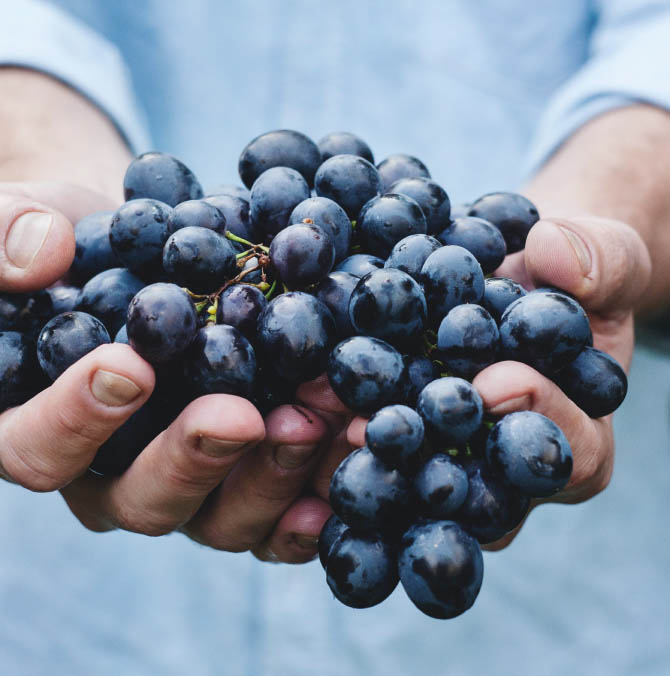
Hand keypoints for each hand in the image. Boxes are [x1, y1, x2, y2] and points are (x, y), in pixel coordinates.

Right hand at [0, 182, 333, 561]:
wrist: (151, 256)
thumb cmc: (80, 245)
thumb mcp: (30, 220)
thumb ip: (10, 233)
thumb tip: (40, 253)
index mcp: (41, 428)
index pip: (36, 447)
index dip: (76, 418)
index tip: (129, 366)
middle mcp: (113, 476)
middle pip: (141, 500)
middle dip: (194, 459)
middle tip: (242, 416)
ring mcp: (188, 486)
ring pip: (220, 518)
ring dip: (272, 475)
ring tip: (317, 420)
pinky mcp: (245, 481)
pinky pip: (278, 516)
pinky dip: (315, 499)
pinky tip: (350, 459)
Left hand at [271, 215, 651, 555]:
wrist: (511, 272)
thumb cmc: (567, 275)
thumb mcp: (605, 257)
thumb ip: (600, 260)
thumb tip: (555, 256)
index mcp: (573, 440)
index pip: (567, 455)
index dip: (537, 421)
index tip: (496, 382)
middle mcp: (501, 471)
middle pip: (469, 490)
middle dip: (423, 456)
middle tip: (374, 427)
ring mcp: (442, 459)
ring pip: (403, 481)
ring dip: (353, 451)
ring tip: (310, 412)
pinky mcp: (391, 436)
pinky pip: (359, 446)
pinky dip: (322, 426)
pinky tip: (286, 399)